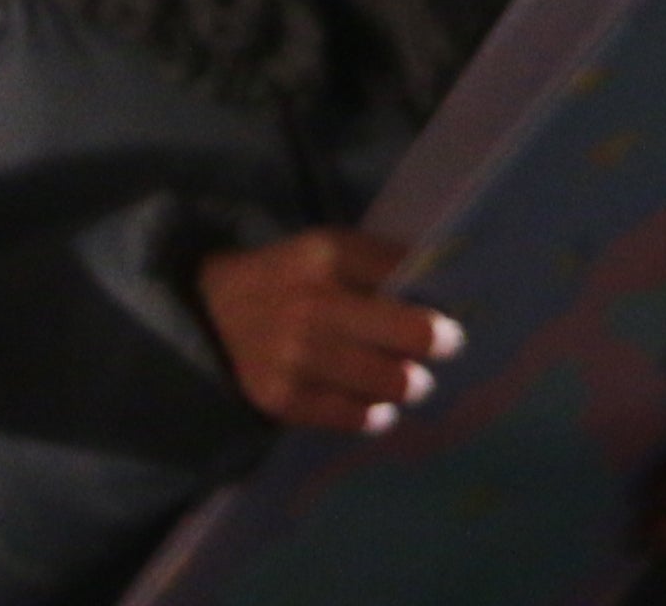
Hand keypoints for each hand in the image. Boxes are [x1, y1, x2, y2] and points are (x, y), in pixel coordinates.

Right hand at [195, 228, 462, 433]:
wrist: (210, 312)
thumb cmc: (291, 278)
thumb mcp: (330, 250)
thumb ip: (381, 263)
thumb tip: (443, 286)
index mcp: (329, 256)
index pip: (403, 274)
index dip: (435, 295)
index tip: (454, 311)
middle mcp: (313, 304)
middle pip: (403, 331)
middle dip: (434, 343)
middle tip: (448, 348)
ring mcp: (295, 355)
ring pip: (381, 379)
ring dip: (408, 384)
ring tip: (414, 384)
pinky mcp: (279, 397)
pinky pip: (344, 415)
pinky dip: (370, 415)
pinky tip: (382, 412)